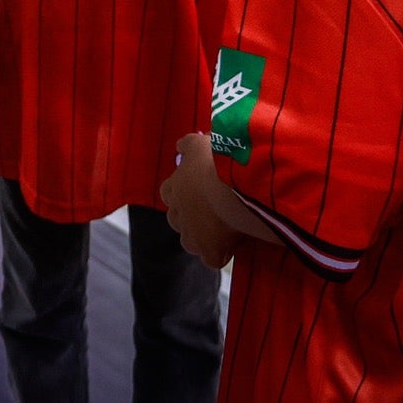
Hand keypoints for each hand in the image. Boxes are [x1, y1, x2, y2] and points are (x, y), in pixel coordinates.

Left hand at [160, 133, 239, 268]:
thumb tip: (181, 146)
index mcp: (174, 188)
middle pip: (177, 219)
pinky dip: (220, 253)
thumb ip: (187, 145)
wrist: (232, 186)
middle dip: (189, 216)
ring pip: (190, 241)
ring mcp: (192, 235)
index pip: (169, 192)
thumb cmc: (215, 161)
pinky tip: (232, 244)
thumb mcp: (199, 144)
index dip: (181, 191)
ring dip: (201, 236)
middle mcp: (178, 213)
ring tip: (221, 227)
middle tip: (210, 208)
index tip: (194, 187)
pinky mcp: (210, 251)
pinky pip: (212, 258)